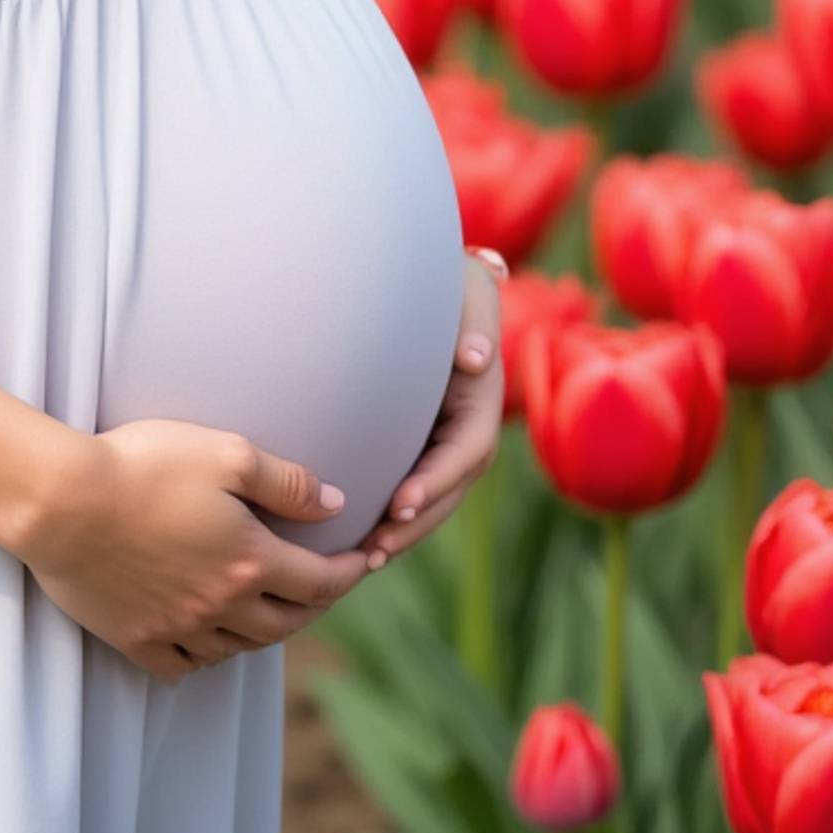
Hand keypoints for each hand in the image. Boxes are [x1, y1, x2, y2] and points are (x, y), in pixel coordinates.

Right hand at [16, 417, 375, 684]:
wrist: (62, 502)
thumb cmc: (142, 466)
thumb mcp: (225, 452)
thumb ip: (286, 481)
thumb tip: (336, 503)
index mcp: (250, 561)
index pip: (319, 582)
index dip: (350, 573)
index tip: (366, 561)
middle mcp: (222, 606)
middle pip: (286, 622)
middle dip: (315, 605)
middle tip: (325, 587)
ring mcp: (178, 629)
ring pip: (240, 648)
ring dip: (265, 631)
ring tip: (271, 610)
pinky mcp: (137, 640)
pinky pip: (185, 666)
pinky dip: (206, 656)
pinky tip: (207, 639)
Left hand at [360, 245, 506, 571]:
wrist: (418, 275)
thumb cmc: (441, 275)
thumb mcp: (467, 284)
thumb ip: (476, 315)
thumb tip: (474, 361)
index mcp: (479, 397)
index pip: (467, 450)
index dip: (438, 481)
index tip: (402, 503)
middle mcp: (463, 424)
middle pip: (448, 489)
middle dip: (416, 523)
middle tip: (375, 550)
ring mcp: (439, 435)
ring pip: (428, 497)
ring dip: (401, 530)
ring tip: (363, 558)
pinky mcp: (412, 440)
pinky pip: (405, 482)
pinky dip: (386, 512)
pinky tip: (353, 537)